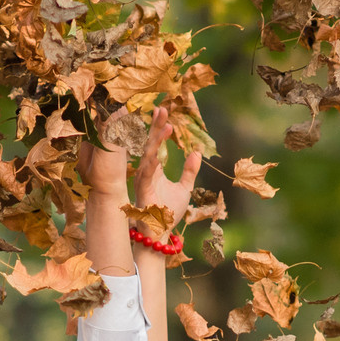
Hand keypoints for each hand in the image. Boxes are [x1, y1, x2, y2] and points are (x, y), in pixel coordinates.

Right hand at [127, 106, 198, 242]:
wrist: (161, 233)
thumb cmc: (169, 212)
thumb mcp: (184, 188)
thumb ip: (189, 171)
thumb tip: (196, 153)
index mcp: (154, 169)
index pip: (156, 143)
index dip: (160, 127)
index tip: (165, 111)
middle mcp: (146, 171)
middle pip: (150, 143)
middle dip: (155, 125)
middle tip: (162, 107)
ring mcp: (143, 179)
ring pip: (148, 154)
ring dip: (155, 139)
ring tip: (165, 124)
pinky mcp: (142, 190)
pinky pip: (146, 172)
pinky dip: (151, 161)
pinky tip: (156, 151)